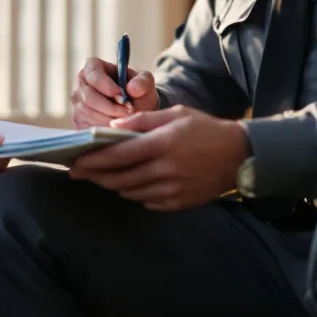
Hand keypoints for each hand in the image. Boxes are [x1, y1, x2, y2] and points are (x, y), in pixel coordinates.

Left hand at [68, 106, 248, 210]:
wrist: (240, 155)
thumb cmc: (205, 129)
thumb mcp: (175, 114)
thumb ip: (142, 120)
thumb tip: (112, 127)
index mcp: (163, 143)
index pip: (118, 155)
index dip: (93, 161)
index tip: (75, 163)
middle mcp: (167, 169)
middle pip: (120, 178)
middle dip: (96, 176)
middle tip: (79, 173)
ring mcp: (174, 189)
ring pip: (131, 192)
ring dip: (114, 184)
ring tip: (103, 176)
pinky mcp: (180, 202)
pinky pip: (148, 202)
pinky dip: (136, 193)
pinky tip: (132, 184)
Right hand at [70, 57, 158, 128]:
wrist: (135, 109)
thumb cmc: (137, 90)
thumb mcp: (145, 82)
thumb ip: (142, 81)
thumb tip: (132, 88)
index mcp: (92, 67)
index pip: (93, 74)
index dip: (105, 86)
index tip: (122, 95)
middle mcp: (81, 84)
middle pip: (88, 97)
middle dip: (110, 107)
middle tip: (128, 111)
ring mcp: (78, 103)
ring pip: (88, 113)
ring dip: (109, 119)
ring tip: (127, 119)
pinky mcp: (79, 121)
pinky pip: (88, 126)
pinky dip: (104, 128)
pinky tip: (118, 127)